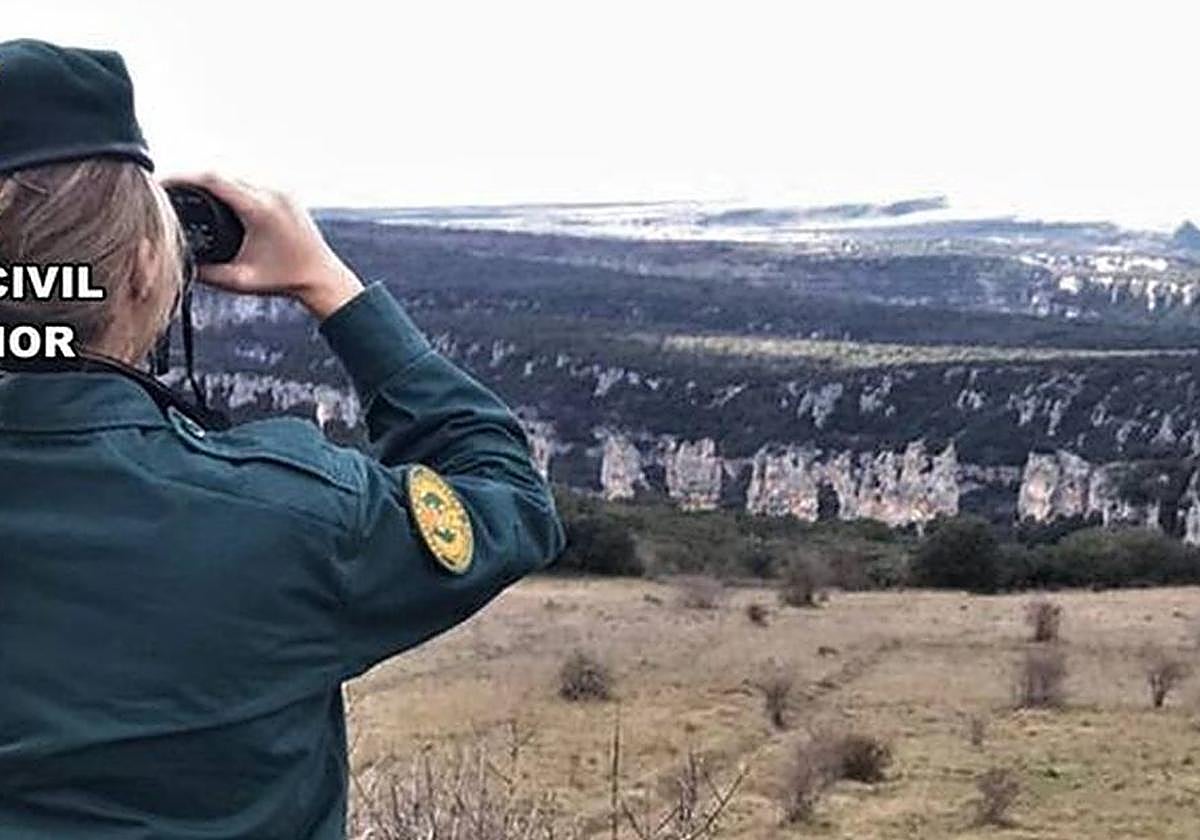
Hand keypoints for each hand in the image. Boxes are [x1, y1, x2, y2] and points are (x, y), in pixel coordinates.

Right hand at [160, 173, 364, 318]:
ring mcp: (280, 191)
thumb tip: (176, 260)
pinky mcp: (285, 194)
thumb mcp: (240, 281)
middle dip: (192, 178)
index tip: (162, 182)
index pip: (212, 179)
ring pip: (236, 174)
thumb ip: (206, 273)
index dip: (182, 176)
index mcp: (260, 209)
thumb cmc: (285, 280)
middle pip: (221, 173)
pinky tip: (216, 195)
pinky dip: (230, 186)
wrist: (321, 277)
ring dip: (212, 180)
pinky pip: (250, 181)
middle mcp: (272, 193)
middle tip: (169, 189)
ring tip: (188, 191)